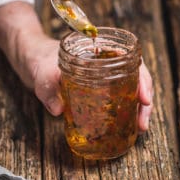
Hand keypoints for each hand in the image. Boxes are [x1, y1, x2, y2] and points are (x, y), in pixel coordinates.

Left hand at [28, 40, 152, 132]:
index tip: (144, 98)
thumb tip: (58, 109)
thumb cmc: (41, 61)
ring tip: (139, 127)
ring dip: (138, 109)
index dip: (143, 79)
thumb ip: (48, 88)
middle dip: (144, 102)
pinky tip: (127, 125)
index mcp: (100, 52)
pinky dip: (125, 112)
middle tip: (142, 123)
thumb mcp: (43, 72)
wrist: (34, 62)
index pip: (131, 61)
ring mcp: (104, 78)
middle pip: (137, 79)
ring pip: (130, 90)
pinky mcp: (98, 91)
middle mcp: (107, 64)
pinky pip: (118, 99)